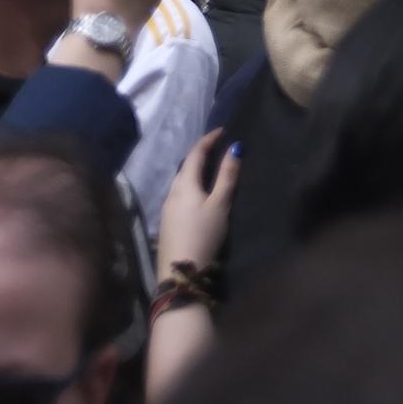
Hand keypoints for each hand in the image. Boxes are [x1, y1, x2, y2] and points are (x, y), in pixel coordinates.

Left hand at [157, 129, 240, 278]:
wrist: (179, 273)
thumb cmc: (203, 234)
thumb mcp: (220, 204)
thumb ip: (227, 176)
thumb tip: (236, 146)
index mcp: (185, 183)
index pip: (196, 153)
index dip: (209, 139)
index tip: (223, 130)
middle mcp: (172, 191)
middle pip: (186, 166)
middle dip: (201, 154)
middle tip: (218, 149)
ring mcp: (167, 208)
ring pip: (181, 181)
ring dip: (194, 171)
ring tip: (210, 170)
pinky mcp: (167, 222)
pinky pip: (179, 194)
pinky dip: (190, 186)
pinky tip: (197, 196)